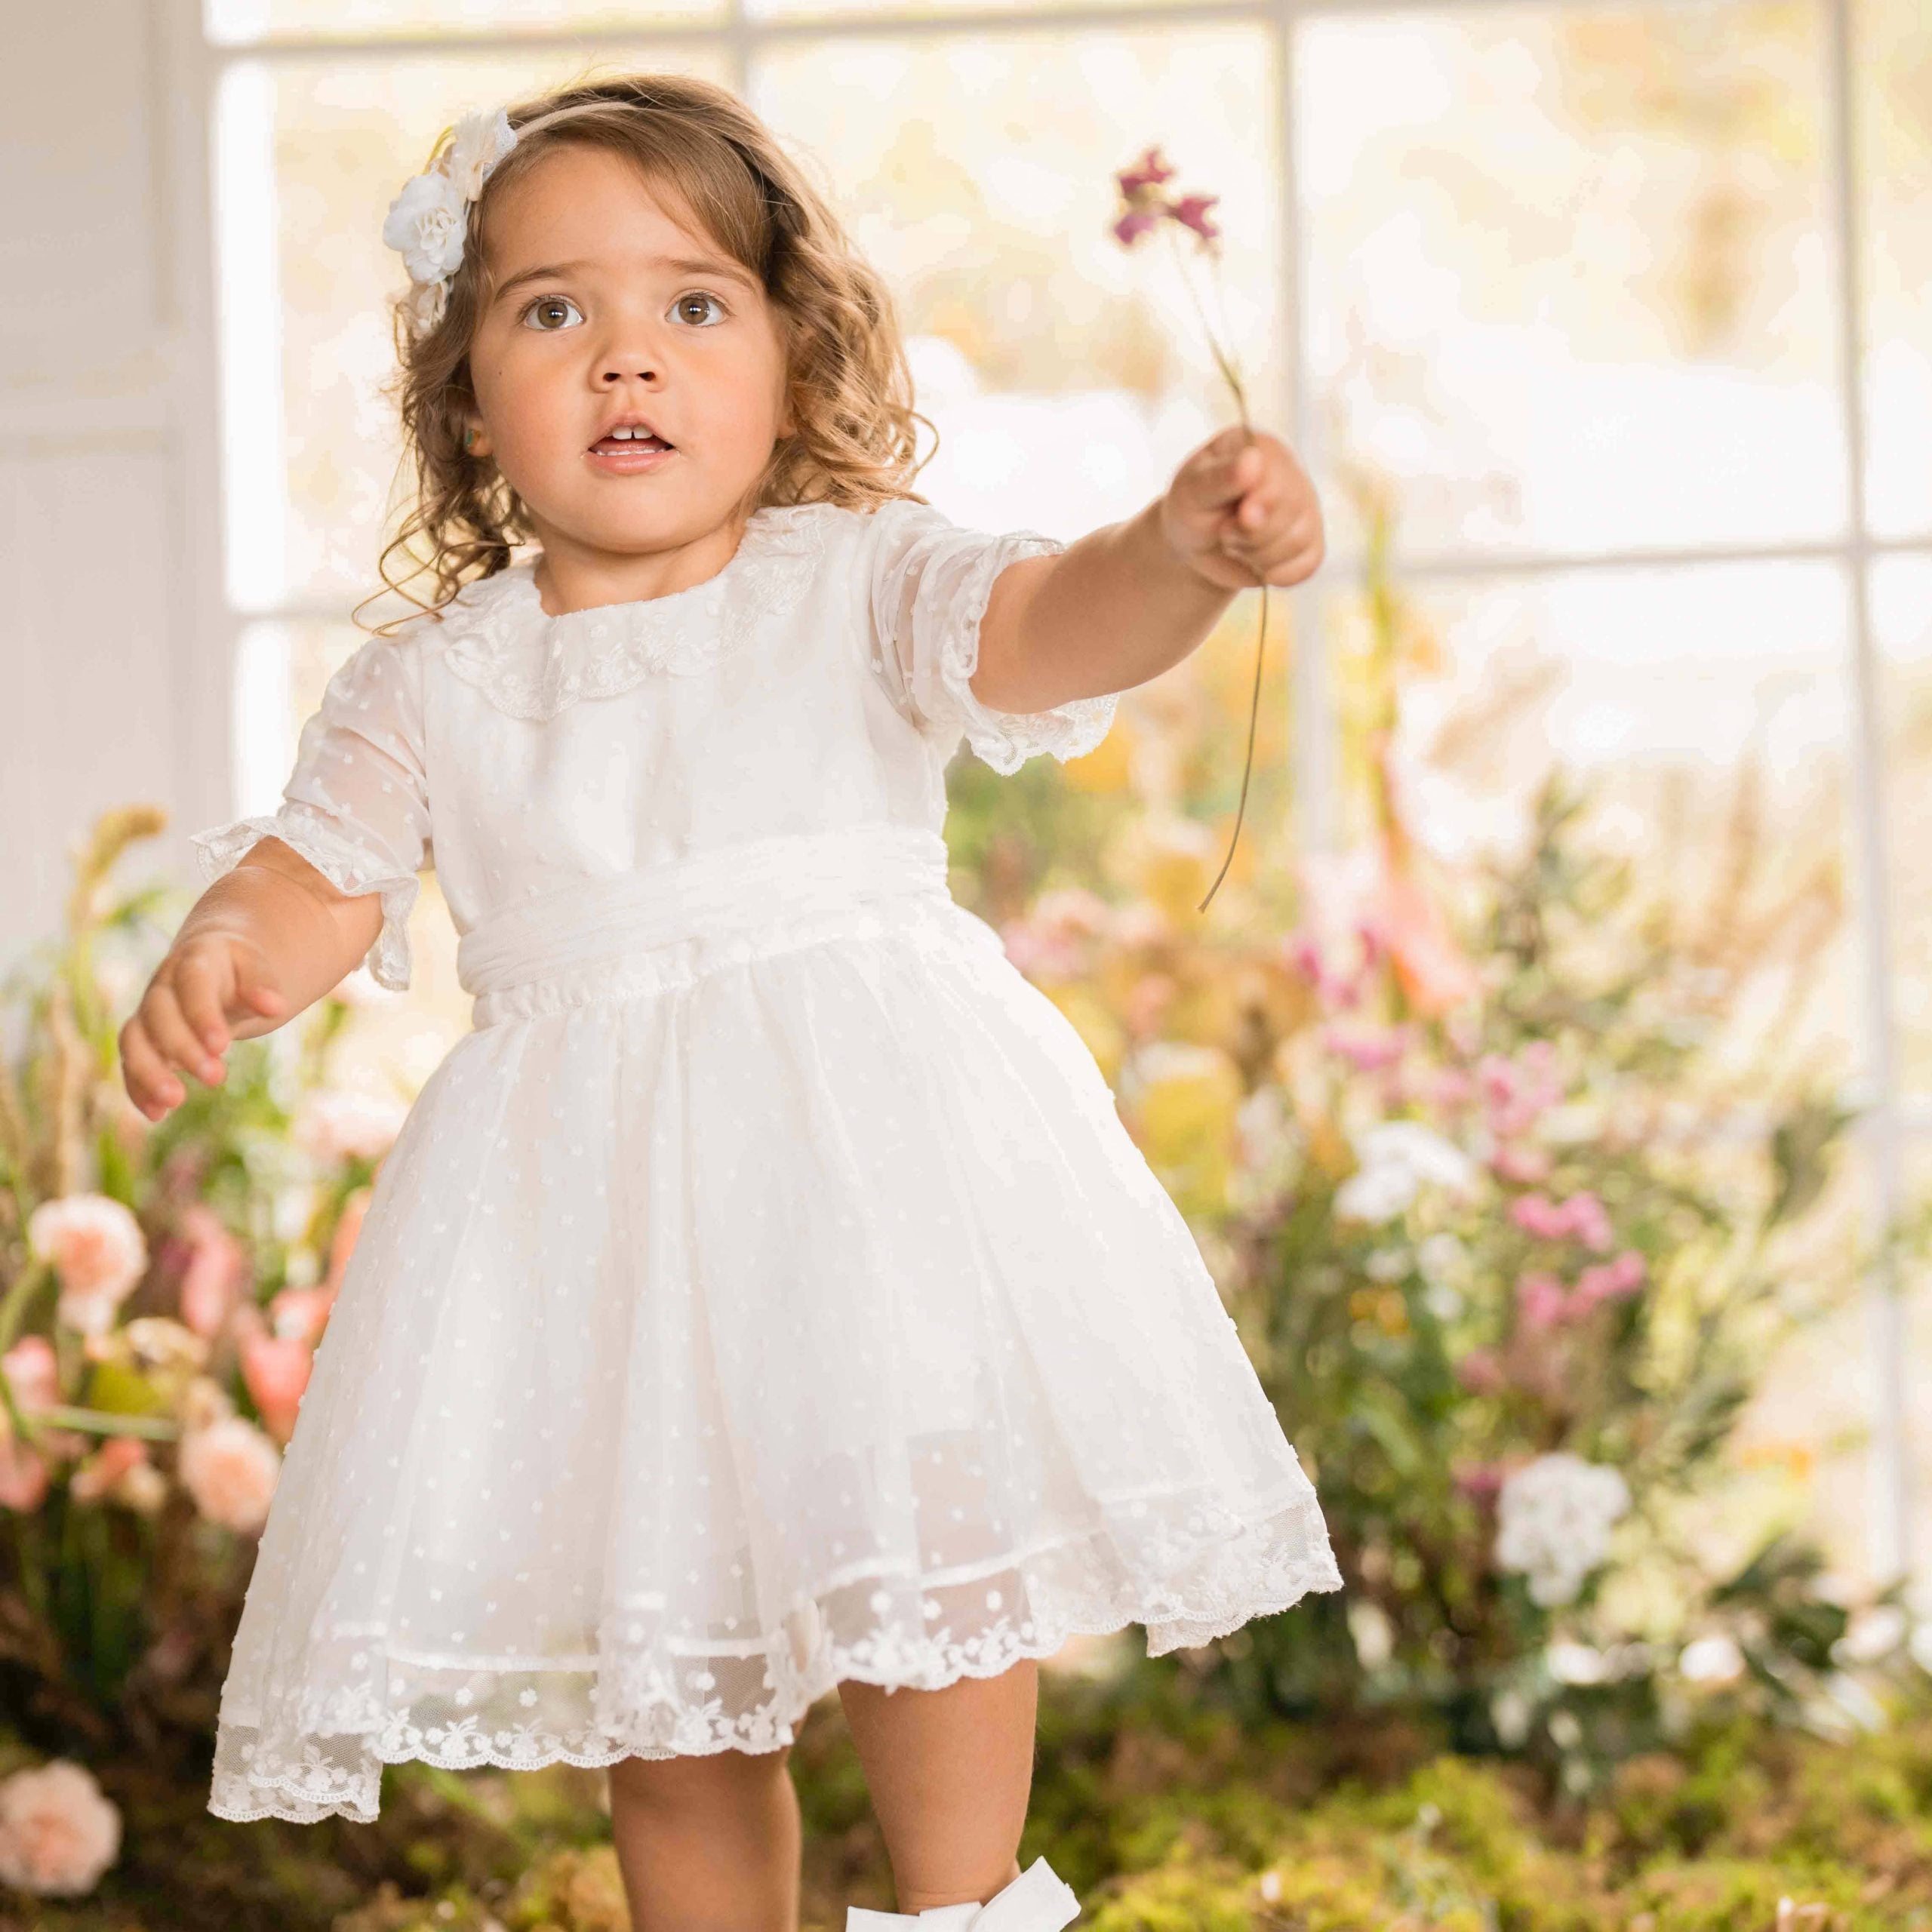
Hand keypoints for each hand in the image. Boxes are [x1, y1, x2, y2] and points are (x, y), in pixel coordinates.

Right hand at [119, 933, 289, 1121]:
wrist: (211, 965)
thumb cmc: (238, 968)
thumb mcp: (255, 965)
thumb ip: (263, 983)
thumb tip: (275, 1007)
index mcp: (193, 960)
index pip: (192, 984)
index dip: (202, 1015)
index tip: (222, 1046)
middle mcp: (162, 986)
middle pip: (159, 1015)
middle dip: (183, 1048)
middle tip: (216, 1078)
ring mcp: (148, 1013)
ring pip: (134, 1041)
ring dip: (149, 1072)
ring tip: (174, 1101)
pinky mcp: (143, 1040)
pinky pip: (130, 1064)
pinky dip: (139, 1089)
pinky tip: (157, 1115)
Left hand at [1159, 425, 1324, 594]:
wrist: (1196, 544)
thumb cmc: (1193, 507)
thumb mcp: (1192, 491)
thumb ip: (1219, 478)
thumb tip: (1253, 461)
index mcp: (1262, 448)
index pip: (1279, 476)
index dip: (1262, 503)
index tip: (1239, 516)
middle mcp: (1291, 473)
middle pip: (1291, 510)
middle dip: (1252, 534)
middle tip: (1225, 532)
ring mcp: (1305, 507)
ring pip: (1299, 540)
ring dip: (1259, 555)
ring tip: (1236, 544)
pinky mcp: (1310, 541)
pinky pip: (1308, 565)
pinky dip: (1278, 574)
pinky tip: (1256, 565)